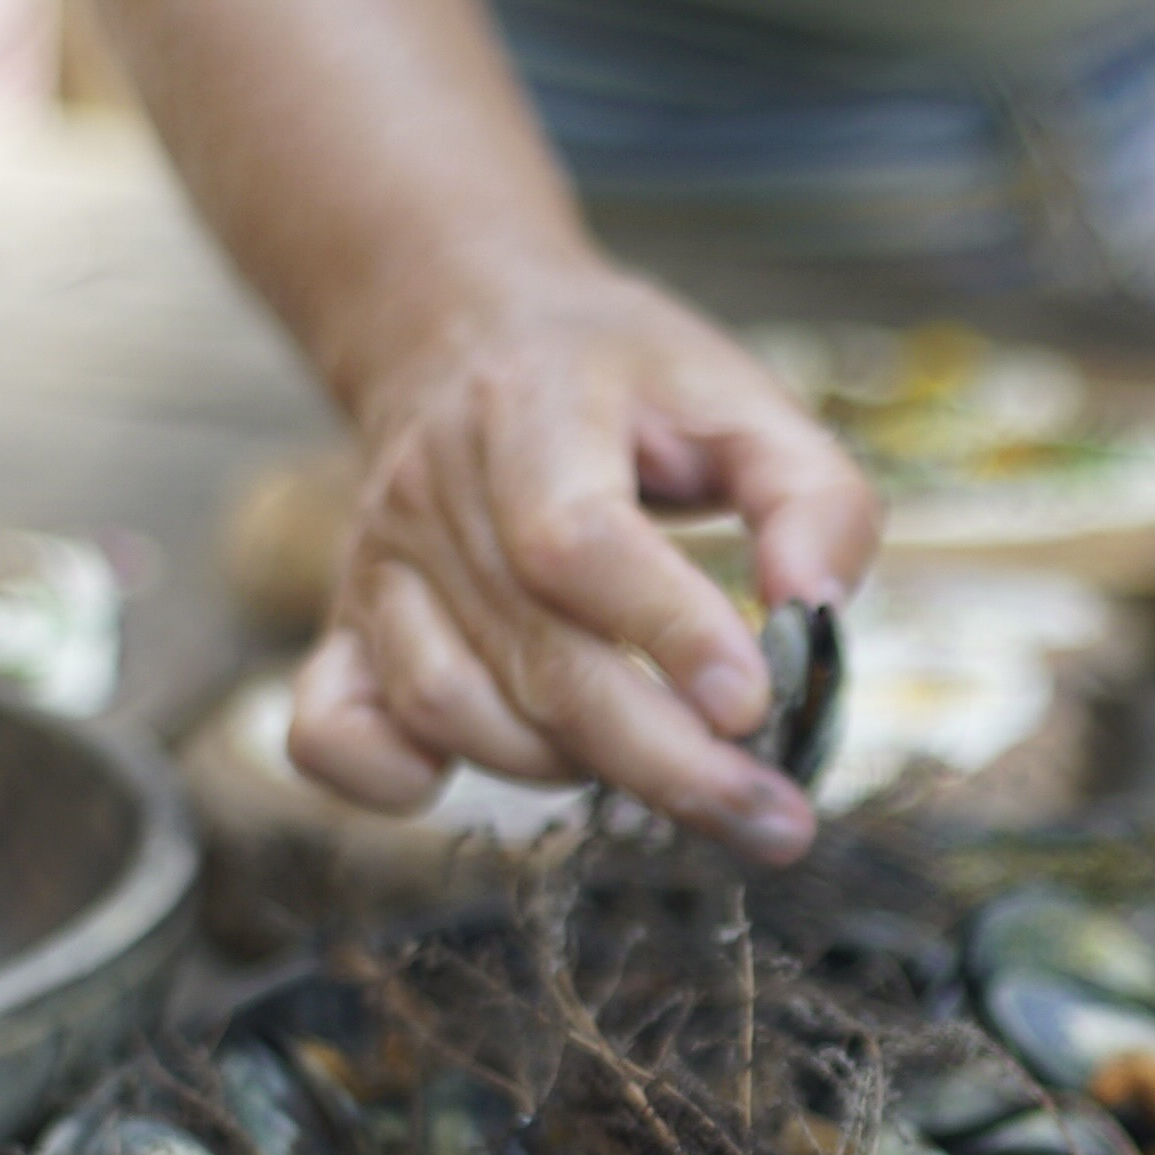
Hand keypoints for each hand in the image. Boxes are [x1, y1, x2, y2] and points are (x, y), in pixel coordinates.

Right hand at [284, 257, 879, 863]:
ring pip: (456, 710)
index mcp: (534, 412)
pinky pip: (333, 734)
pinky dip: (395, 780)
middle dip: (664, 762)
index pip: (577, 540)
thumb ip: (813, 496)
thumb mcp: (741, 396)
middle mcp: (435, 493)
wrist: (463, 332)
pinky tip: (484, 779)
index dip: (664, 630)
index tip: (753, 704)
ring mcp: (381, 569)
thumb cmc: (619, 382)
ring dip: (571, 766)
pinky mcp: (348, 629)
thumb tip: (821, 610)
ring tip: (668, 764)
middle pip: (536, 657)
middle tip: (771, 821)